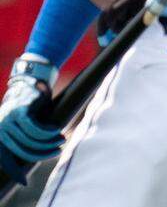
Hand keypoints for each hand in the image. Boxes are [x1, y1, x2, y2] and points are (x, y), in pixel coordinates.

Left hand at [0, 55, 62, 184]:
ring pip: (32, 140)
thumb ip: (21, 142)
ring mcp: (8, 120)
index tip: (24, 182)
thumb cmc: (29, 109)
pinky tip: (57, 129)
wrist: (31, 83)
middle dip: (43, 154)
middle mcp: (0, 129)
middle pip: (23, 151)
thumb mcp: (22, 128)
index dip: (14, 172)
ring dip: (50, 142)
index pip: (5, 159)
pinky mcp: (20, 112)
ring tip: (62, 139)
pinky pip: (36, 129)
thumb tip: (26, 166)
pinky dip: (49, 132)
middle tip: (58, 152)